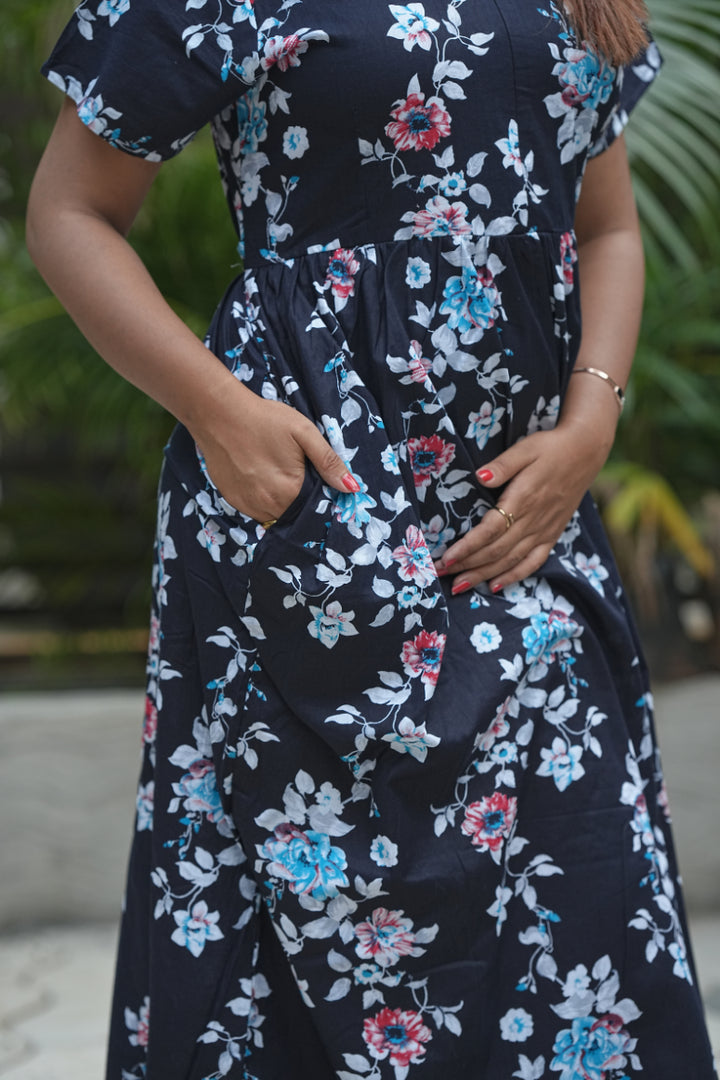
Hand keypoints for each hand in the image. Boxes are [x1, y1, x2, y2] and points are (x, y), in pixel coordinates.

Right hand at [194, 388, 357, 522]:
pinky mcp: (233, 500)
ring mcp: (248, 505)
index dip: (320, 498)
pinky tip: (262, 478)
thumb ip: (328, 462)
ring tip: (278, 475)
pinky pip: (256, 511)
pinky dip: (263, 501)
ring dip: (282, 503)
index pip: (315, 509)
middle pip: (295, 515)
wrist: (218, 413)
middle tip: (297, 475)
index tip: (318, 483)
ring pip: (275, 515)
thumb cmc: (264, 419)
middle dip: (302, 501)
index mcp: (290, 491)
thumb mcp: (303, 432)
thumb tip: (352, 488)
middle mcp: (268, 505)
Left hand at [434, 423, 612, 593]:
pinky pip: (533, 562)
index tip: (447, 558)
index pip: (490, 530)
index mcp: (524, 499)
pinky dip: (514, 576)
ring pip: (510, 560)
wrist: (586, 452)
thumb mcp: (526, 449)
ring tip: (460, 586)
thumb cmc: (550, 448)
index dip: (468, 547)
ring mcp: (544, 531)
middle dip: (467, 566)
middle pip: (496, 550)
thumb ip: (503, 464)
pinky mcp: (552, 535)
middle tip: (440, 574)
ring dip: (483, 575)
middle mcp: (533, 520)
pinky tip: (495, 586)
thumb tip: (481, 476)